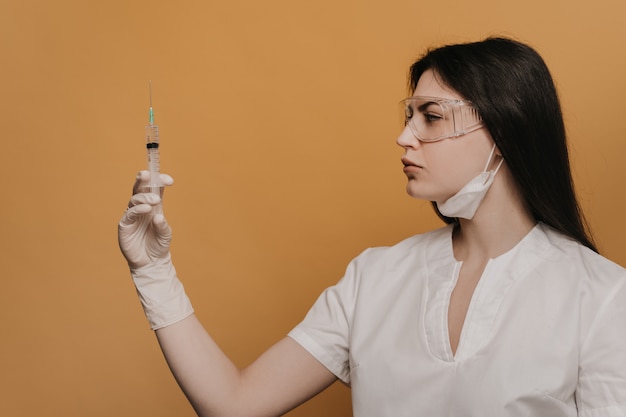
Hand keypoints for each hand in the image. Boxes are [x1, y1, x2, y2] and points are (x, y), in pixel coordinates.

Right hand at [118, 170, 193, 329]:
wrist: (151, 263)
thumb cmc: (159, 246)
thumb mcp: (166, 234)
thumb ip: (163, 225)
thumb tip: (158, 216)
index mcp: (154, 205)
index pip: (155, 188)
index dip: (159, 181)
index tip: (169, 180)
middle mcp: (142, 207)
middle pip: (139, 188)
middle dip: (143, 179)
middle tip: (147, 173)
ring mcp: (132, 215)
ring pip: (134, 199)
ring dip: (144, 197)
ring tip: (154, 201)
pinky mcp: (125, 225)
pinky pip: (130, 213)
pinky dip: (138, 209)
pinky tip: (146, 209)